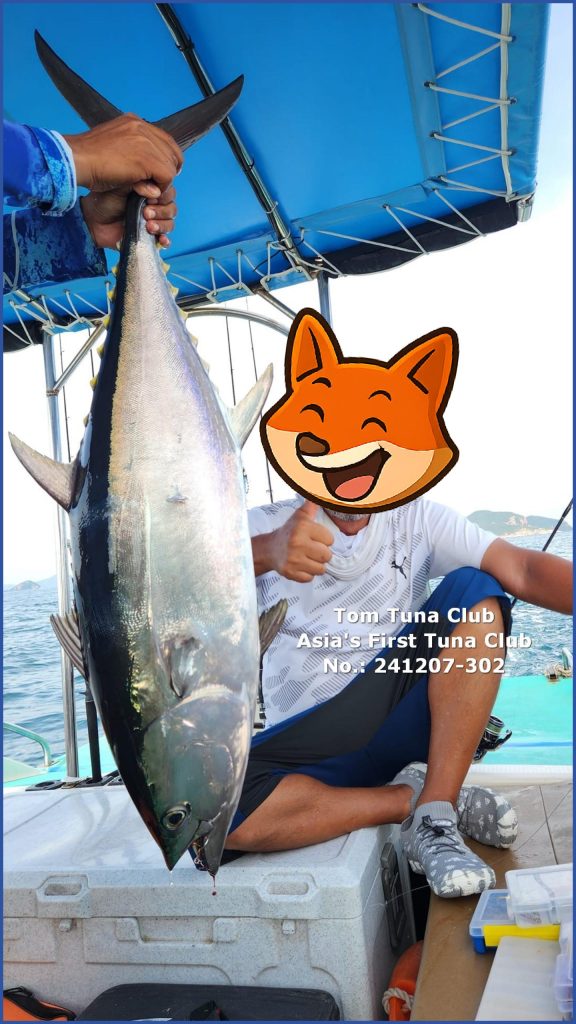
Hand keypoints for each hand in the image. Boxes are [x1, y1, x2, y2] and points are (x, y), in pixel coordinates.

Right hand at [63, 113, 182, 193]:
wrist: (76, 160)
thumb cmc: (88, 159)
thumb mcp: (112, 145)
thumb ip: (131, 149)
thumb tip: (146, 164)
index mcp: (133, 121)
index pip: (163, 138)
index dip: (166, 156)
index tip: (163, 171)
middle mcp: (141, 127)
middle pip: (171, 150)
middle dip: (169, 168)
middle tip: (161, 183)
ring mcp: (145, 141)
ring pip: (170, 164)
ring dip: (163, 180)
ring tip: (150, 189)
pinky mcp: (147, 159)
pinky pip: (167, 176)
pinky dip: (161, 186)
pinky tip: (147, 191)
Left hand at [80, 184, 176, 249]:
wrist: (93, 221)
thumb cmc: (104, 200)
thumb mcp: (121, 186)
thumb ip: (138, 184)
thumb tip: (156, 192)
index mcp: (148, 192)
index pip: (168, 192)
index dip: (163, 196)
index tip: (150, 198)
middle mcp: (153, 206)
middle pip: (171, 209)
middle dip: (162, 211)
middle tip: (146, 212)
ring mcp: (151, 223)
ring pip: (170, 224)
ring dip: (162, 225)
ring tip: (148, 225)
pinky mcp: (148, 238)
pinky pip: (164, 240)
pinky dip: (165, 240)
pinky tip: (160, 239)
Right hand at [270, 500, 333, 581]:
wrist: (270, 549)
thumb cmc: (289, 532)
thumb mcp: (300, 516)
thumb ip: (312, 506)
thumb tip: (322, 492)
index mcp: (302, 528)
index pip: (330, 540)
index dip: (324, 539)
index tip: (315, 538)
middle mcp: (297, 543)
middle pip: (327, 556)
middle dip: (322, 554)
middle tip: (312, 549)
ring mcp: (293, 559)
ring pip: (320, 569)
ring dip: (316, 565)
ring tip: (307, 557)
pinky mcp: (290, 573)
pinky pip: (310, 578)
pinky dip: (307, 573)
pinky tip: (300, 565)